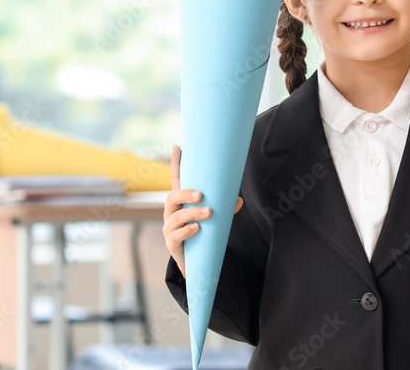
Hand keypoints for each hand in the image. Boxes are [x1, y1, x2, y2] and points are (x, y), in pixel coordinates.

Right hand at [162, 144, 243, 278]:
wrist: (198, 262)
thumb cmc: (205, 234)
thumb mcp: (216, 219)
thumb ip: (226, 209)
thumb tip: (239, 201)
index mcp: (182, 202)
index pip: (177, 181)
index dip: (177, 164)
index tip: (178, 147)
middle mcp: (172, 213)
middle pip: (171, 197)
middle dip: (184, 193)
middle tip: (201, 195)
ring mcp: (170, 228)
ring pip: (175, 216)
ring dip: (192, 213)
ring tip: (208, 213)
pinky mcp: (172, 244)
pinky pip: (175, 236)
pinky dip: (186, 231)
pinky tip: (197, 228)